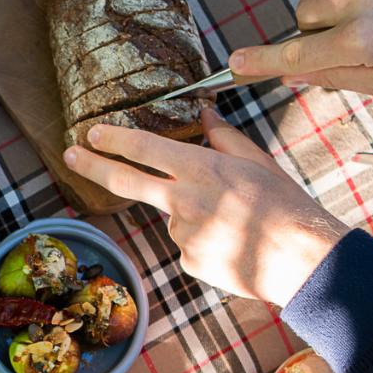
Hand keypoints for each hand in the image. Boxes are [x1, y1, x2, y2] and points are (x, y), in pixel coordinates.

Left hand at [63, 109, 348, 307]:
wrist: (303, 260)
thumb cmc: (285, 205)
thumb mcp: (258, 162)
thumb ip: (223, 137)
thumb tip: (204, 111)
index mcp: (202, 169)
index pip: (146, 149)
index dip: (114, 139)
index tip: (90, 132)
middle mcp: (184, 200)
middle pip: (126, 181)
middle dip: (92, 165)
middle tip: (68, 155)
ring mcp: (182, 234)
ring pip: (173, 217)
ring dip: (193, 215)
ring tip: (236, 223)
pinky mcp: (188, 261)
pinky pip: (187, 245)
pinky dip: (205, 241)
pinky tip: (233, 243)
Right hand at [227, 0, 372, 95]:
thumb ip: (337, 78)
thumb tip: (298, 74)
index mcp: (360, 43)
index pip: (296, 54)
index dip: (261, 61)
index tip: (235, 63)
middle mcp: (363, 3)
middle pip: (305, 13)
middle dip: (314, 29)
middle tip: (345, 43)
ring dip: (349, 10)